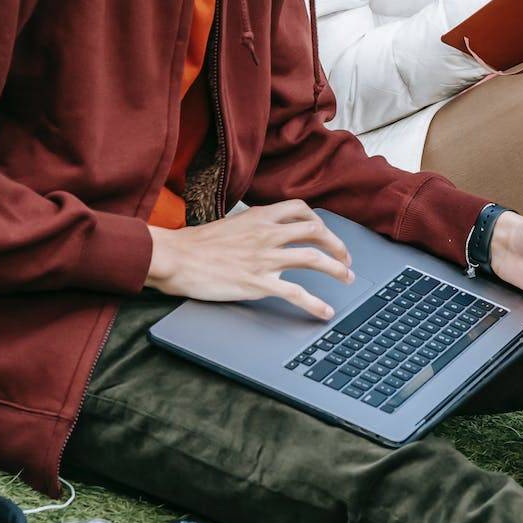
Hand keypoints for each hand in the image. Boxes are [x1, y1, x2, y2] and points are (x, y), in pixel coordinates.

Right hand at [144, 200, 352, 319]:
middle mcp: (267, 233)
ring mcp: (264, 258)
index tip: (325, 233)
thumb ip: (253, 225)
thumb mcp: (230, 224)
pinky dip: (316, 304)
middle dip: (337, 245)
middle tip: (346, 259)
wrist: (175, 257)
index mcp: (259, 217)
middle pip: (316, 231)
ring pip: (313, 258)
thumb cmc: (196, 244)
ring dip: (337, 269)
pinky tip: (325, 312)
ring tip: (347, 279)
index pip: (301, 209)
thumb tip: (265, 231)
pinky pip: (296, 293)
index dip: (319, 221)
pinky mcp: (258, 283)